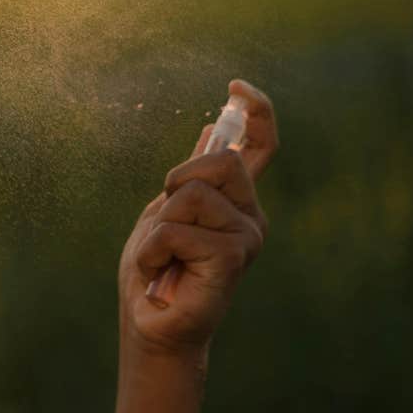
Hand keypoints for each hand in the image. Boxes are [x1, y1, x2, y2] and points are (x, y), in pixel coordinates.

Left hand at [117, 79, 278, 365]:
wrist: (151, 325)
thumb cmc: (156, 272)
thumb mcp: (166, 211)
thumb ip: (193, 177)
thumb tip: (214, 128)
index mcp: (236, 201)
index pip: (261, 147)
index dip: (257, 112)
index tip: (236, 87)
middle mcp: (250, 216)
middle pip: (219, 161)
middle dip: (176, 183)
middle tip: (165, 224)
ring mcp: (246, 237)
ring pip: (192, 194)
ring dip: (158, 226)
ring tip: (161, 256)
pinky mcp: (232, 258)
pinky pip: (178, 229)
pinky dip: (153, 250)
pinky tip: (159, 272)